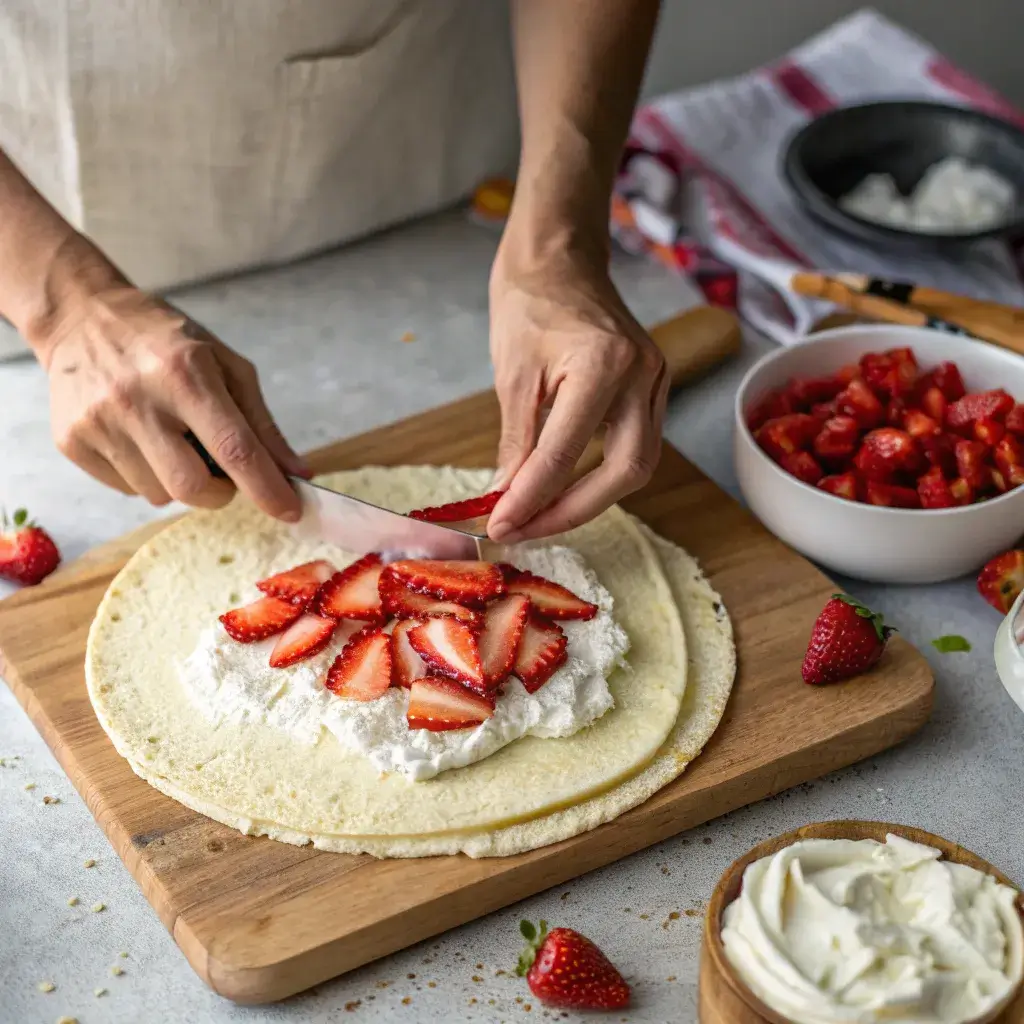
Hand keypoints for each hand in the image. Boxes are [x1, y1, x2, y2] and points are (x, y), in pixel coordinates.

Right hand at [43, 285, 307, 519]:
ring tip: (172, 440)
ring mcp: (98, 423)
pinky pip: (126, 489)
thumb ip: (262, 423)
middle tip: (224, 473)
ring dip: (180, 482)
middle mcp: (137, 400)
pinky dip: (147, 476)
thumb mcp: (225, 365)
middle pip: (192, 487)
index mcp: (184, 374)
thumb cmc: (165, 341)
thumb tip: (297, 474)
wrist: (80, 316)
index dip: (266, 488)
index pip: (234, 448)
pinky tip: (141, 439)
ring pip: (158, 495)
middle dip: (220, 493)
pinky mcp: (71, 441)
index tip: (290, 511)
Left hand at [487, 251, 667, 541]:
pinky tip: (565, 485)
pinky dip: (601, 473)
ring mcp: (657, 380)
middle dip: (572, 511)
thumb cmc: (529, 301)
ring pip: (637, 465)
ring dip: (590, 498)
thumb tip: (506, 499)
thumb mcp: (512, 375)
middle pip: (625, 472)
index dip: (532, 499)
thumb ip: (516, 443)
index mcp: (604, 364)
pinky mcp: (654, 387)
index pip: (566, 453)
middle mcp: (643, 375)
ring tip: (540, 515)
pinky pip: (636, 445)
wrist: (559, 257)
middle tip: (524, 529)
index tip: (501, 525)